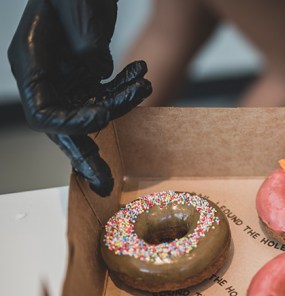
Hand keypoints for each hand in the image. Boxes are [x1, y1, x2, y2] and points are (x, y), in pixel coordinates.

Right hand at [8, 0, 151, 195]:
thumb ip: (82, 41)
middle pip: (64, 126)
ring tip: (145, 87)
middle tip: (105, 182)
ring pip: (93, 109)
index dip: (71, 124)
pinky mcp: (85, 72)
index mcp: (31, 64)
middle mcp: (47, 76)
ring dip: (122, 103)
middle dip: (87, 153)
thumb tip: (95, 69)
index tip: (100, 121)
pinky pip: (106, 91)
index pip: (43, 113)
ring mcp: (66, 76)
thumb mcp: (76, 8)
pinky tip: (141, 73)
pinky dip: (126, 87)